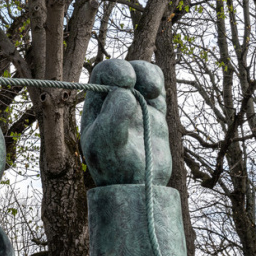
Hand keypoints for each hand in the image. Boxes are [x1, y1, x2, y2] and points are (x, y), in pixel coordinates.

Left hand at [80, 60, 170, 186]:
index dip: (115, 70)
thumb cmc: (115, 168)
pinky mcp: (153, 112)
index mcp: (97, 105)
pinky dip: (158, 84)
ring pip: (142, 74)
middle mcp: (114, 101)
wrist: (138, 187)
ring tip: (154, 93)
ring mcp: (135, 105)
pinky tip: (157, 95)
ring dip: (149, 75)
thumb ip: (114, 117)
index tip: (127, 81)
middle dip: (136, 70)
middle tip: (147, 89)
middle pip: (124, 69)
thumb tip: (127, 91)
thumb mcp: (106, 144)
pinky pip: (156, 88)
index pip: (103, 74)